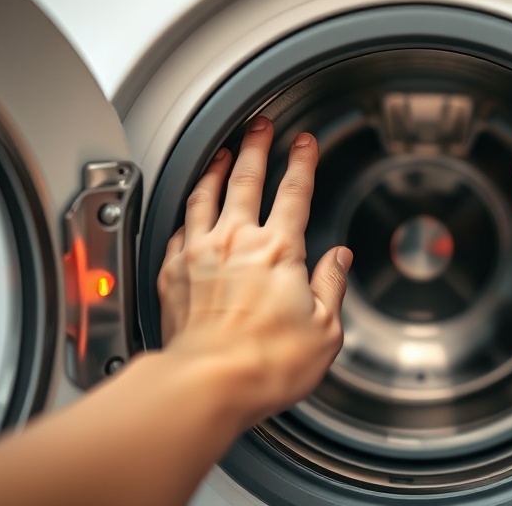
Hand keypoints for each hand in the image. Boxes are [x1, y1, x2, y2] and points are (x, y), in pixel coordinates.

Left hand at [156, 116, 351, 424]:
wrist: (208, 384)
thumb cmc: (266, 364)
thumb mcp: (324, 330)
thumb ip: (330, 286)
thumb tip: (338, 260)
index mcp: (278, 252)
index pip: (294, 192)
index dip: (302, 162)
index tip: (305, 143)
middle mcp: (236, 243)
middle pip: (246, 178)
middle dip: (257, 146)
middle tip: (261, 127)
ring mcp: (199, 254)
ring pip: (206, 194)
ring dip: (217, 169)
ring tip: (223, 153)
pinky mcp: (173, 274)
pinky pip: (178, 228)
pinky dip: (187, 211)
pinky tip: (189, 208)